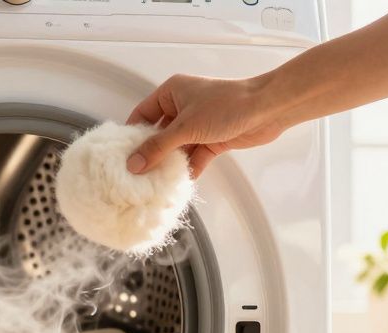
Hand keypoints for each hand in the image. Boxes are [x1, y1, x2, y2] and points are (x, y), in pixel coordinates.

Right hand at [125, 74, 289, 176]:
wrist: (267, 109)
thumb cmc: (227, 105)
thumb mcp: (186, 127)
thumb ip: (158, 147)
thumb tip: (133, 164)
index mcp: (172, 93)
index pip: (142, 114)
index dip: (131, 134)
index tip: (120, 155)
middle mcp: (182, 107)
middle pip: (158, 134)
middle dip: (150, 154)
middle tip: (135, 175)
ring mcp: (198, 124)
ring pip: (176, 148)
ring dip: (169, 164)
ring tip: (153, 184)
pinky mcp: (212, 139)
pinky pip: (194, 156)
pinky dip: (188, 169)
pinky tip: (178, 184)